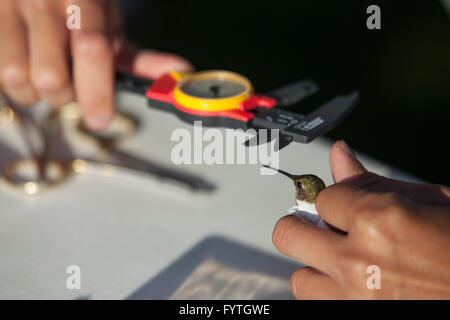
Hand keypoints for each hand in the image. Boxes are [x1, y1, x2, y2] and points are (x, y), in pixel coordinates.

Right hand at [0, 0, 192, 128]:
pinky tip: (26, 64)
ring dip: (36, 91)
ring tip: (47, 71)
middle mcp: (43, 2)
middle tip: (72, 82)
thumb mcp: (110, 26)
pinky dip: (15, 82)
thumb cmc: (81, 6)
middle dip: (66, 95)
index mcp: (85, 2)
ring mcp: (7, 9)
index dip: (97, 92)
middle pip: (52, 80)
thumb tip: (179, 73)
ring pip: (19, 81)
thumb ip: (139, 57)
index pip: (93, 50)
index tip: (100, 119)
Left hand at [273, 140, 449, 298]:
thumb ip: (374, 182)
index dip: (336, 200)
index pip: (321, 196)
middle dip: (305, 226)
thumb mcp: (432, 203)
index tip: (347, 206)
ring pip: (300, 278)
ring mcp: (354, 300)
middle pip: (287, 234)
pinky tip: (354, 287)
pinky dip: (329, 294)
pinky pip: (317, 305)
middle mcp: (358, 261)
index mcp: (381, 221)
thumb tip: (339, 154)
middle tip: (326, 228)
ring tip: (344, 265)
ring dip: (317, 268)